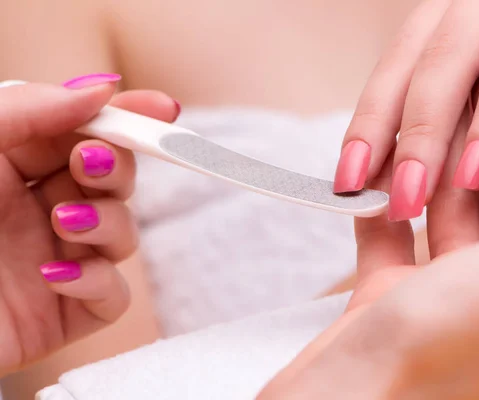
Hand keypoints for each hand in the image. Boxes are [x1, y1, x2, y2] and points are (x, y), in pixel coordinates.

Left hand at [0, 78, 178, 375]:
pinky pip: (111, 295)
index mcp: (9, 170)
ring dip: (107, 221)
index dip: (124, 119)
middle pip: (112, 181)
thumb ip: (30, 109)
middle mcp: (36, 213)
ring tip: (65, 221)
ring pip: (122, 234)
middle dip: (115, 168)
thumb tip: (101, 90)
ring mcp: (54, 262)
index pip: (80, 135)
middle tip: (88, 164)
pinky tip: (54, 274)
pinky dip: (97, 281)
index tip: (160, 109)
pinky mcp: (63, 314)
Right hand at [259, 81, 478, 398]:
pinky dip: (383, 202)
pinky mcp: (393, 287)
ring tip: (419, 128)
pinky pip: (393, 230)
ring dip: (433, 168)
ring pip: (448, 206)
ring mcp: (446, 285)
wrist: (355, 395)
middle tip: (466, 96)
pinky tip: (376, 174)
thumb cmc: (453, 343)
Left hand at [333, 0, 478, 220]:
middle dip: (422, 134)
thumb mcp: (465, 56)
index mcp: (445, 13)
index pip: (397, 68)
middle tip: (406, 198)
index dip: (370, 125)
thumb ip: (434, 98)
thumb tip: (387, 168)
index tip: (349, 182)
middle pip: (444, 63)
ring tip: (472, 176)